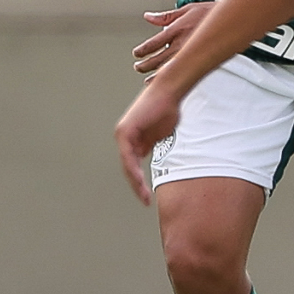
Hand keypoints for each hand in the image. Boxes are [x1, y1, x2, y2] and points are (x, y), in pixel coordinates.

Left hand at [114, 81, 179, 204]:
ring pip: (127, 165)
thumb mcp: (163, 136)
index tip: (147, 196)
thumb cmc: (169, 110)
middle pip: (129, 168)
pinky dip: (134, 170)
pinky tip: (140, 181)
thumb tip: (161, 164)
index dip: (140, 183)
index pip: (133, 166)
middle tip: (146, 201)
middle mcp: (125, 138)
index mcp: (134, 140)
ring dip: (136, 182)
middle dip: (137, 186)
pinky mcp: (125, 132)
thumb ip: (157, 148)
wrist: (169, 92)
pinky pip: (128, 156)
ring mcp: (123, 135)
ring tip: (144, 196)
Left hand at [132, 3, 215, 74]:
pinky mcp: (199, 60)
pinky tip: (168, 82)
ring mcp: (190, 54)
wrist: (230, 20)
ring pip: (168, 69)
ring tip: (148, 80)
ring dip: (156, 76)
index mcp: (176, 30)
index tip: (136, 53)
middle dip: (145, 65)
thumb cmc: (210, 13)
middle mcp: (181, 44)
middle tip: (138, 67)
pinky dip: (172, 78)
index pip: (153, 43)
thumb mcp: (186, 10)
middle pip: (157, 59)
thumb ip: (165, 16)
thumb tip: (148, 17)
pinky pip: (182, 71)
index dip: (142, 50)